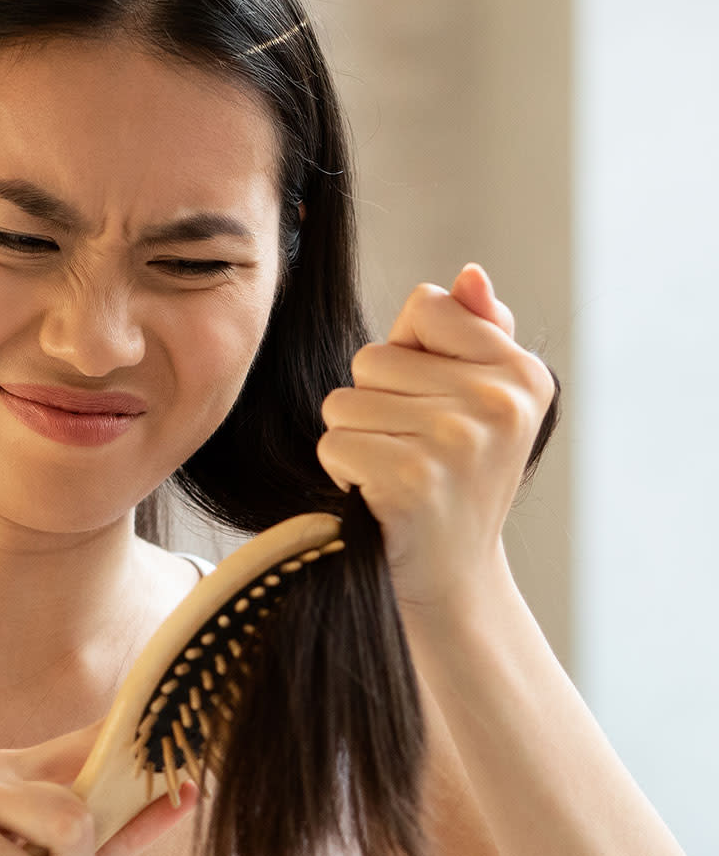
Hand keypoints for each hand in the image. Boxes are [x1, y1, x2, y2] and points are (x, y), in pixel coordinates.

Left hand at [317, 263, 554, 613]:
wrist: (450, 580)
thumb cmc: (454, 483)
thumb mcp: (483, 407)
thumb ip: (477, 334)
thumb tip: (467, 276)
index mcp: (521, 372)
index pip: (425, 306)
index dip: (407, 357)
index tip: (430, 408)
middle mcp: (499, 402)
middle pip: (373, 357)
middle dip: (373, 405)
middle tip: (409, 453)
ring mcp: (458, 441)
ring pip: (346, 402)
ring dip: (354, 441)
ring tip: (394, 476)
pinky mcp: (413, 480)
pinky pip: (334, 444)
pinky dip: (342, 473)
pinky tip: (378, 499)